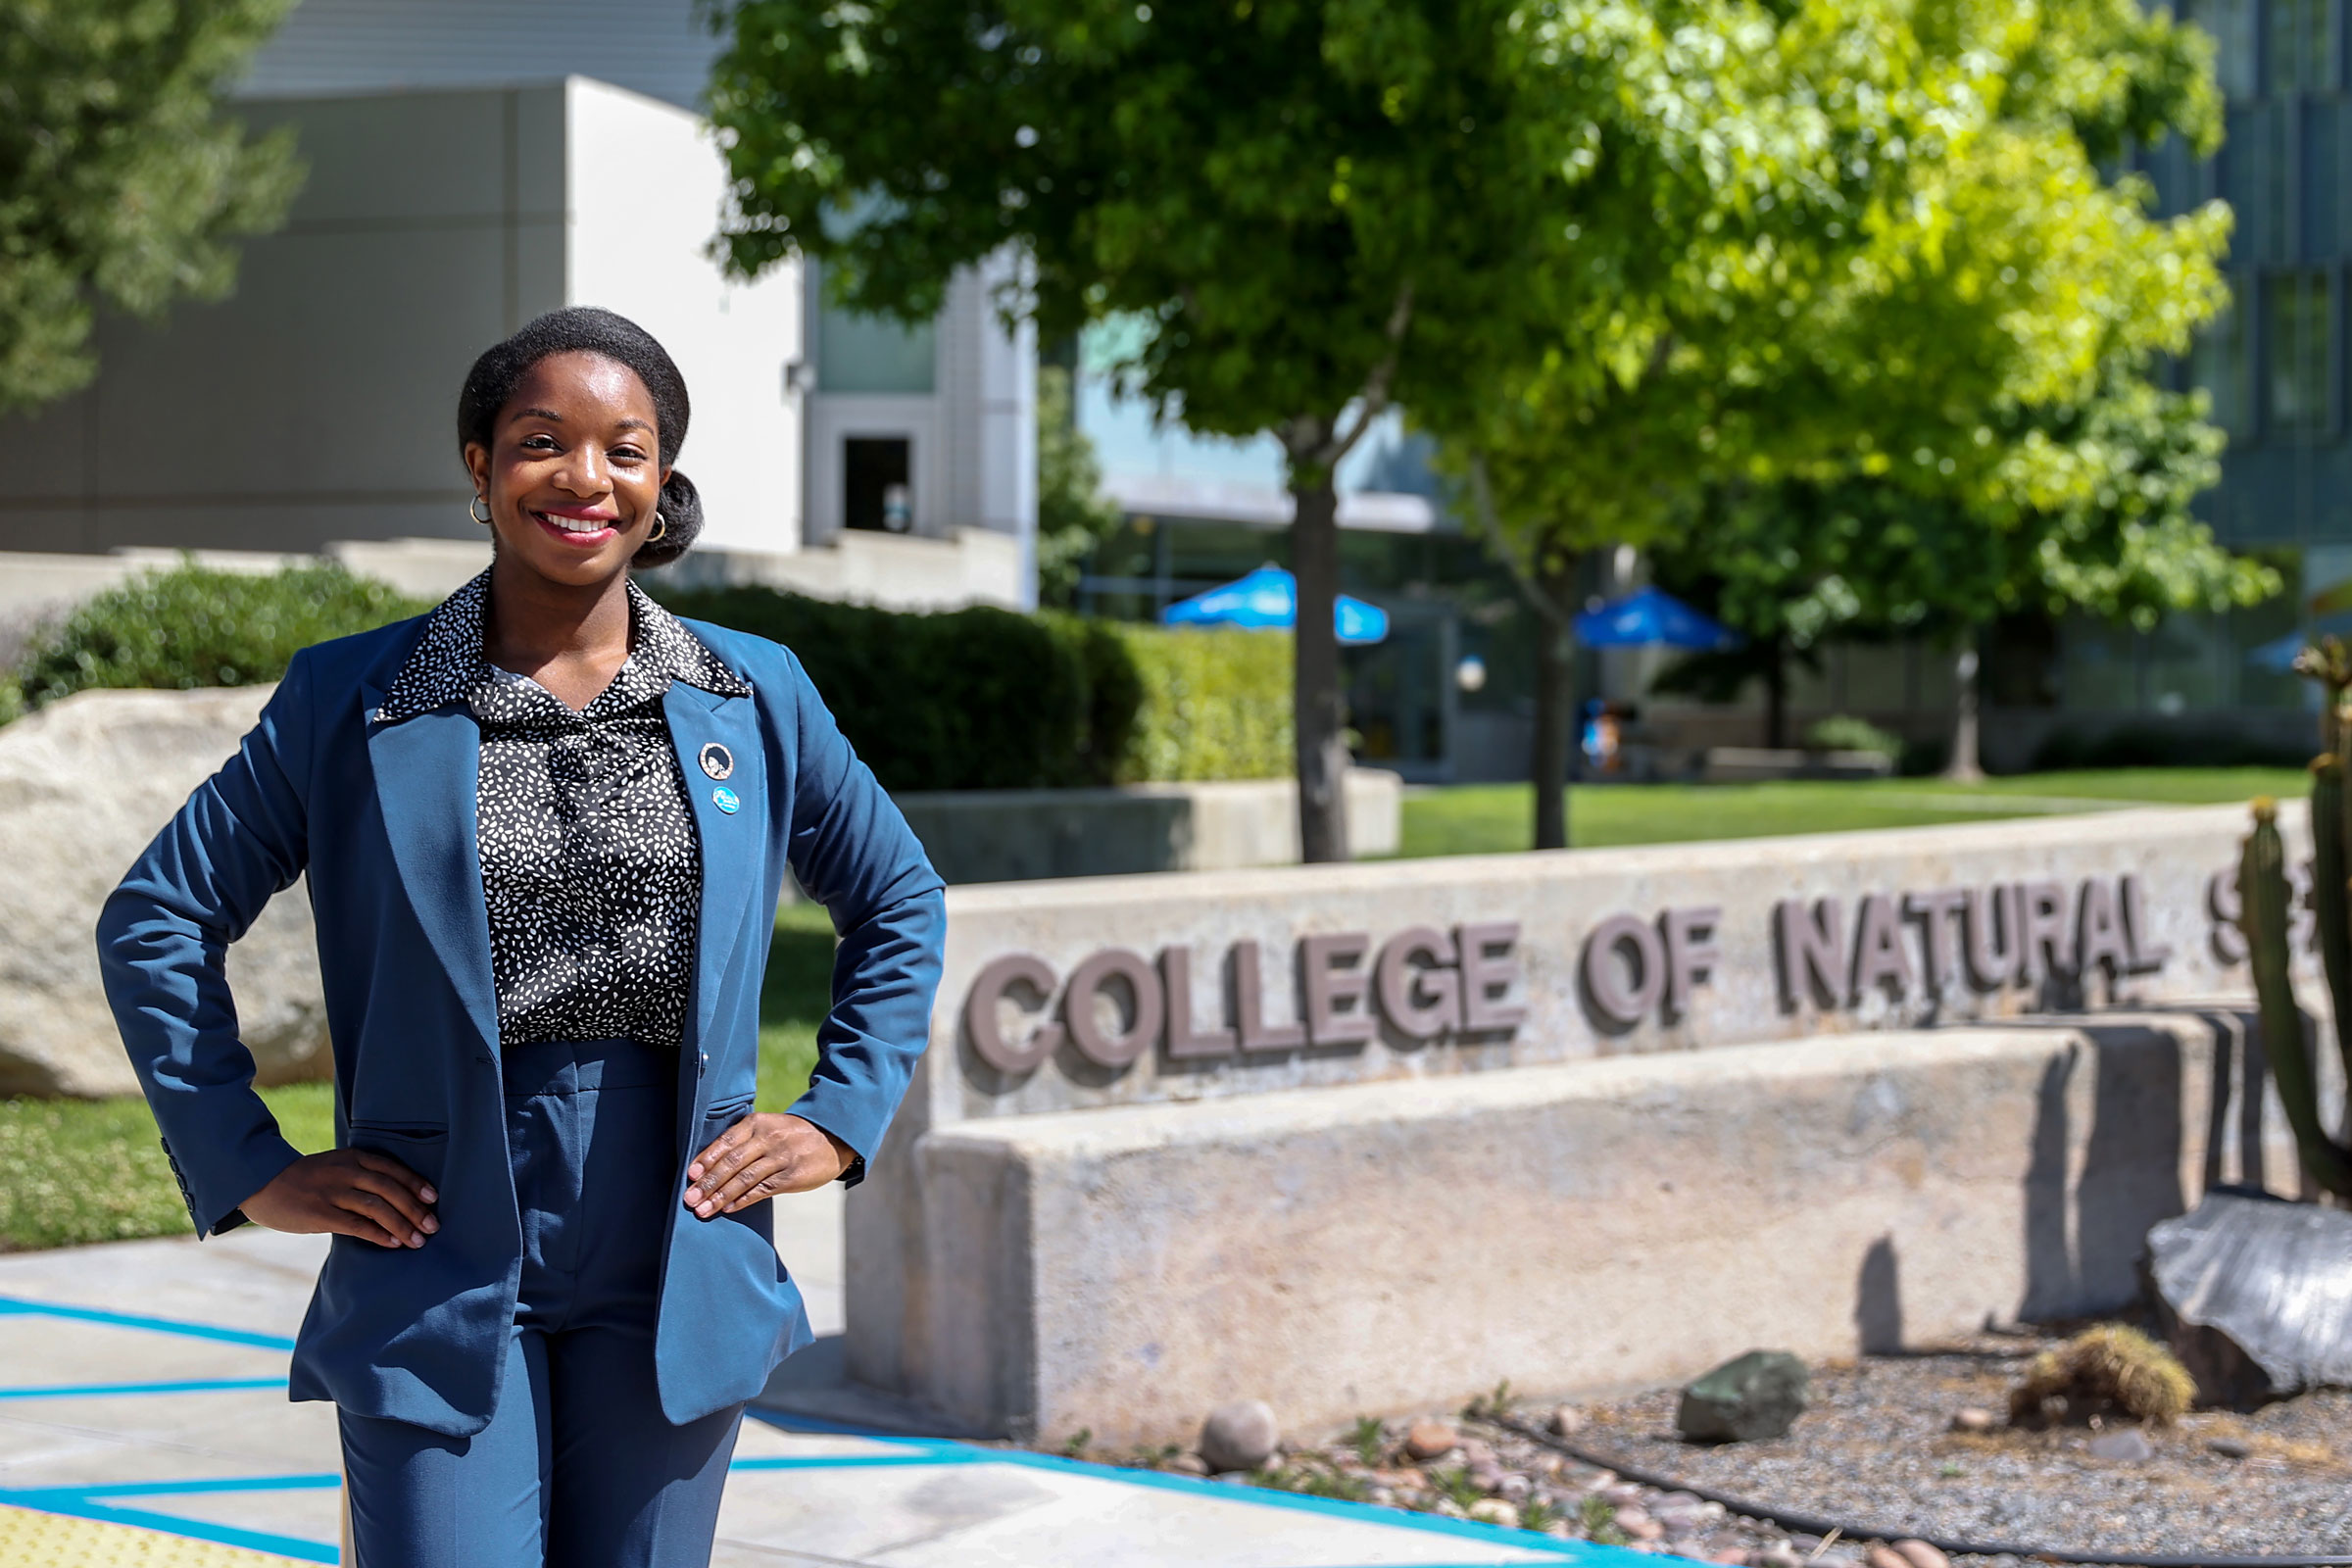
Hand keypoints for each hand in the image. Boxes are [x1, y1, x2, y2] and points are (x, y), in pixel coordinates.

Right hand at [240, 1149, 438, 1248]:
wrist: (261, 1182)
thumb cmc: (305, 1179)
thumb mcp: (335, 1166)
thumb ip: (361, 1175)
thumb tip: (396, 1197)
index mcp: (353, 1157)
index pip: (393, 1169)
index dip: (416, 1184)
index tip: (434, 1198)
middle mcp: (346, 1172)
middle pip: (390, 1189)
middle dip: (415, 1209)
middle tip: (433, 1226)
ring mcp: (333, 1192)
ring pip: (377, 1208)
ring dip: (402, 1225)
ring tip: (418, 1240)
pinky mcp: (320, 1213)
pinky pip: (356, 1225)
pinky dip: (378, 1234)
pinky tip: (393, 1244)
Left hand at [684, 1114, 850, 1217]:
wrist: (833, 1138)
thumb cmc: (792, 1136)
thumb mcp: (769, 1128)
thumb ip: (744, 1142)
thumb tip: (708, 1166)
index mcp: (758, 1123)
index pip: (725, 1142)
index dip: (705, 1160)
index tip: (689, 1176)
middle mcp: (768, 1138)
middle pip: (731, 1163)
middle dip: (707, 1183)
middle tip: (689, 1199)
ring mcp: (781, 1157)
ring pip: (744, 1179)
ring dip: (720, 1196)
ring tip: (703, 1210)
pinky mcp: (792, 1176)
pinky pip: (762, 1190)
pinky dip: (743, 1200)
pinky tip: (728, 1209)